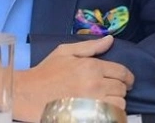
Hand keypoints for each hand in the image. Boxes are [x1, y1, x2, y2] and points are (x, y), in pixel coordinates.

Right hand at [12, 35, 134, 121]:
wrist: (27, 93)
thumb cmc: (46, 71)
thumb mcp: (65, 52)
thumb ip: (90, 46)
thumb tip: (110, 40)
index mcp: (91, 66)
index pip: (122, 72)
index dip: (127, 77)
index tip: (126, 81)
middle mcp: (95, 84)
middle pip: (122, 89)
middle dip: (119, 89)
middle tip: (110, 90)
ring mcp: (92, 103)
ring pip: (119, 104)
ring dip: (116, 102)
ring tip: (106, 101)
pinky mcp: (88, 117)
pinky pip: (110, 116)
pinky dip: (110, 113)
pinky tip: (101, 110)